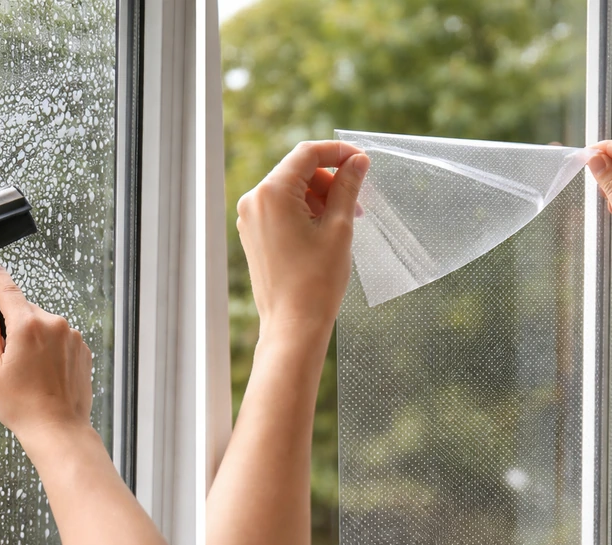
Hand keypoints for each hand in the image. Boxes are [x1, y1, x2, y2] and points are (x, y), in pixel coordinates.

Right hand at [0, 267, 93, 457]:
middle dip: (15, 325)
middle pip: (27, 311)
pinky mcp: (83, 350)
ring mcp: (72, 336)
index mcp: (28, 325)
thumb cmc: (22, 404)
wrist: (58, 429)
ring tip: (28, 371)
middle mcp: (55, 324)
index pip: (9, 289)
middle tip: (7, 356)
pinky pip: (61, 340)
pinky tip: (44, 374)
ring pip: (45, 326)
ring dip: (34, 339)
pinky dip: (50, 350)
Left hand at [235, 140, 369, 341]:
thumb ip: (347, 187)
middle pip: (297, 171)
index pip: (307, 154)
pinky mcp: (252, 234)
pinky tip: (324, 231)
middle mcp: (254, 201)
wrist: (292, 324)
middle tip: (357, 202)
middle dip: (329, 180)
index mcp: (272, 193)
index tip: (361, 161)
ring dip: (318, 197)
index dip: (337, 152)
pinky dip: (303, 211)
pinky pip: (279, 209)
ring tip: (343, 221)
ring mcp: (249, 219)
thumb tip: (358, 161)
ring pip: (289, 190)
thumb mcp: (339, 227)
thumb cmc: (316, 280)